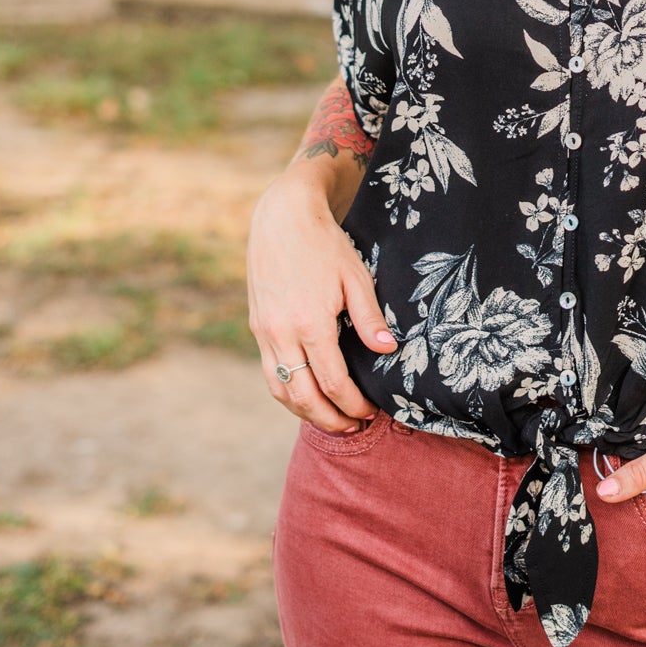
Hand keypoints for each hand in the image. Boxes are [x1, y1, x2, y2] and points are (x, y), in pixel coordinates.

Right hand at [247, 165, 396, 432]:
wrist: (283, 218)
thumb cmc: (325, 244)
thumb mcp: (356, 276)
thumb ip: (370, 317)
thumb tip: (388, 350)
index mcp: (311, 324)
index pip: (334, 383)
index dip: (354, 404)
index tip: (371, 413)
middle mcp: (282, 334)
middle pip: (303, 397)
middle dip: (330, 419)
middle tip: (355, 428)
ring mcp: (265, 333)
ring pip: (280, 390)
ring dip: (305, 412)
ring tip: (331, 420)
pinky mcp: (258, 327)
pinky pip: (269, 372)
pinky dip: (287, 393)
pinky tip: (306, 396)